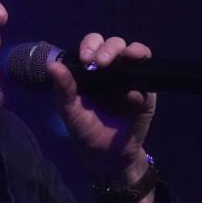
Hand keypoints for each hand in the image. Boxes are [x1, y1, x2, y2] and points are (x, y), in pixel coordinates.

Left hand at [46, 33, 156, 186]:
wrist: (107, 156)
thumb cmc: (86, 131)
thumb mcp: (70, 112)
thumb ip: (64, 89)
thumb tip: (52, 65)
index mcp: (92, 70)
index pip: (93, 45)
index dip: (90, 46)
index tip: (86, 59)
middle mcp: (113, 70)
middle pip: (116, 45)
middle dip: (110, 48)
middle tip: (102, 62)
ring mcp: (132, 80)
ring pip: (138, 54)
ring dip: (134, 52)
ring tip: (128, 58)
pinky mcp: (148, 96)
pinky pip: (149, 84)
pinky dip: (141, 89)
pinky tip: (133, 97)